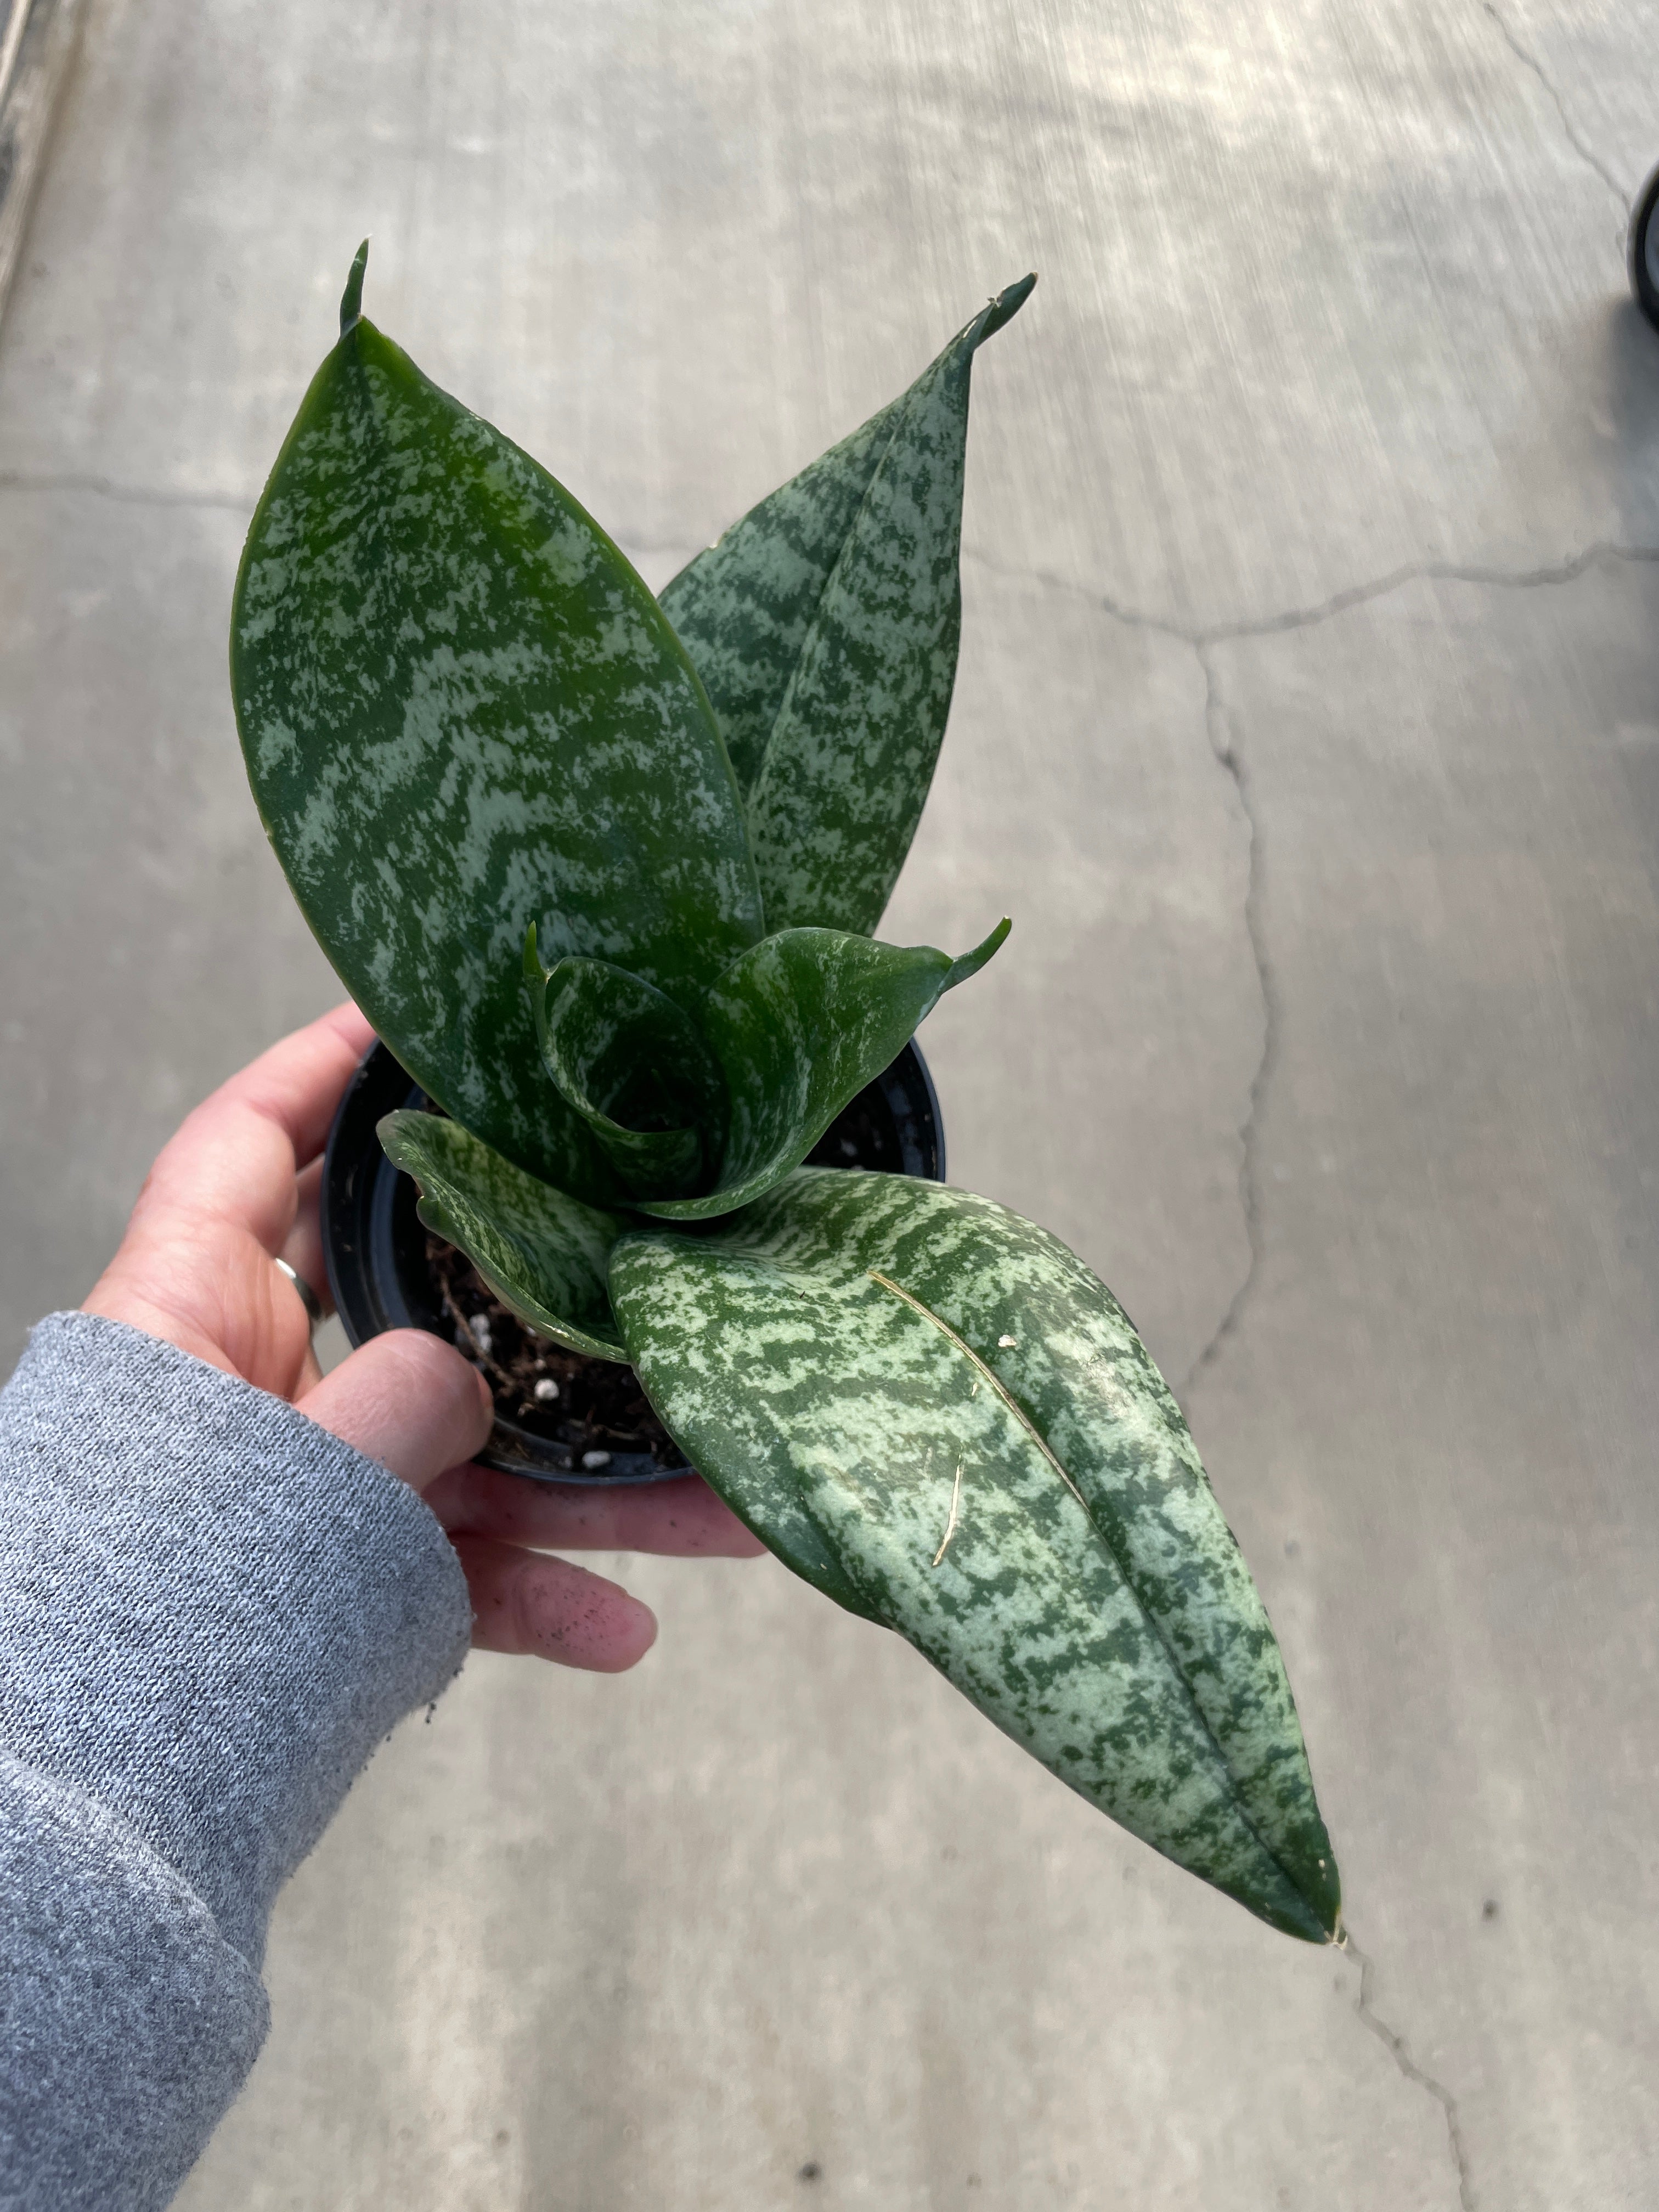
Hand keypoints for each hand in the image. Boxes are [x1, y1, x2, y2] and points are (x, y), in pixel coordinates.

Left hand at [84, 1004, 764, 1670]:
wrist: (80, 1797)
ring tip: (720, 1502)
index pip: (246, 1141)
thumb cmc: (130, 1614)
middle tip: (627, 1234)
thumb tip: (473, 1384)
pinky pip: (459, 1572)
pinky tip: (624, 1631)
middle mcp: (261, 1379)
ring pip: (476, 1448)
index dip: (319, 1065)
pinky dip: (540, 1600)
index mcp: (192, 1312)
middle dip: (534, 1282)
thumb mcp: (271, 1486)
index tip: (414, 1017)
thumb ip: (388, 1409)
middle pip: (416, 1292)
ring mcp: (316, 1477)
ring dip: (596, 1485)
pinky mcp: (345, 1577)